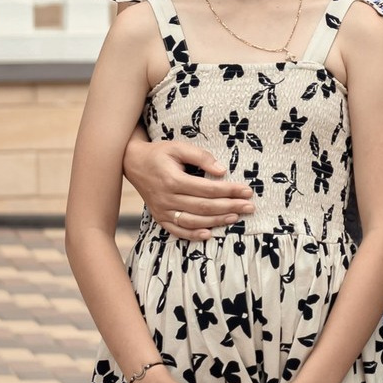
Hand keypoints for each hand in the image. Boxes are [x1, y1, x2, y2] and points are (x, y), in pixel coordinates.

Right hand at [124, 137, 253, 240]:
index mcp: (173, 180)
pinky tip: (209, 234)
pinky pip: (177, 231)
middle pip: (204, 207)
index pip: (208, 189)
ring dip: (216, 221)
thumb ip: (200, 156)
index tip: (247, 191)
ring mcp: (163, 210)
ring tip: (235, 217)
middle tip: (249, 207)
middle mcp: (167, 198)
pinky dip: (193, 235)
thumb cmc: (159, 154)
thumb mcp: (179, 147)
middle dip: (229, 207)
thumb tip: (222, 170)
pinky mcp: (160, 217)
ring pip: (193, 221)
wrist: (133, 163)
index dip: (229, 191)